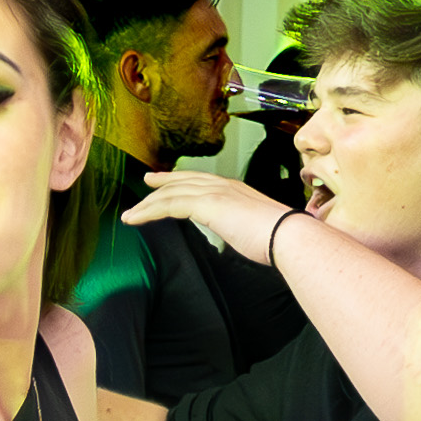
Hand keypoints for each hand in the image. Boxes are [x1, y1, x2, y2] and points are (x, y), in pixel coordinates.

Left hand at [123, 166, 294, 266]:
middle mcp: (224, 185)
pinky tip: (136, 219)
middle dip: (162, 183)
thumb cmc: (281, 239)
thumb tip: (241, 236)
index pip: (203, 181)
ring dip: (148, 203)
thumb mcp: (258, 230)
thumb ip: (244, 228)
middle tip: (146, 182)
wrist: (290, 236)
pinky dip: (149, 211)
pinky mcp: (208, 204)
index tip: (168, 183)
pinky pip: (170, 204)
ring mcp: (216, 192)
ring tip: (131, 213)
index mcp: (237, 190)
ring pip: (172, 193)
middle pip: (184, 181)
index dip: (183, 181)